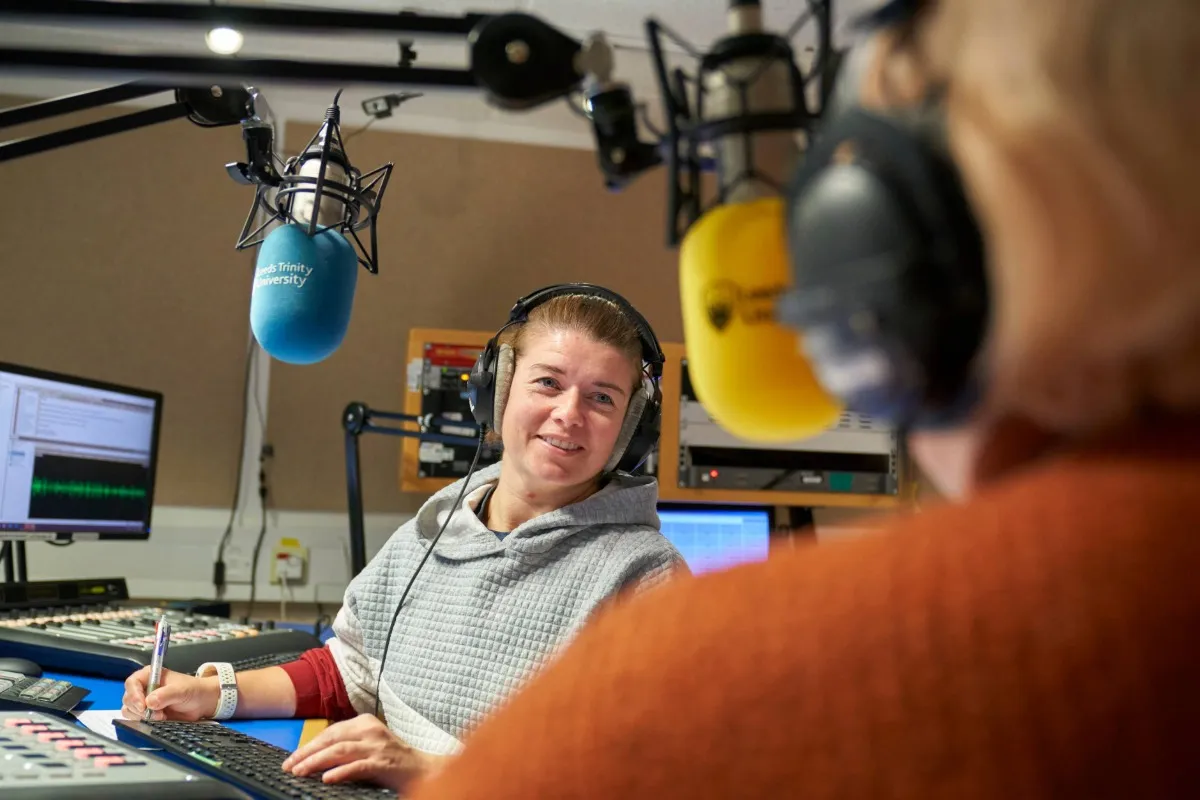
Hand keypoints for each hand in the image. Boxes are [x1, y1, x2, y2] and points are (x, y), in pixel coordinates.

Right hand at [121, 665, 218, 721]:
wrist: (200, 702)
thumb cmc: (191, 690)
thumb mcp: (181, 689)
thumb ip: (166, 694)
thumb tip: (149, 702)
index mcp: (150, 675)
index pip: (132, 683)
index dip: (134, 694)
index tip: (143, 705)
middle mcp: (143, 687)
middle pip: (128, 698)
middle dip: (140, 708)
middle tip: (157, 713)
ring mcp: (143, 701)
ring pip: (129, 710)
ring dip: (142, 716)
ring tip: (160, 716)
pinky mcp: (146, 713)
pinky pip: (135, 719)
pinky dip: (143, 721)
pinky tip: (158, 720)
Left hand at [281, 713, 445, 791]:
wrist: (421, 769)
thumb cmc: (391, 759)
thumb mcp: (367, 746)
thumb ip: (346, 747)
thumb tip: (313, 758)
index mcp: (364, 723)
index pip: (331, 732)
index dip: (309, 745)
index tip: (292, 758)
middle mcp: (370, 730)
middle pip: (332, 738)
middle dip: (308, 753)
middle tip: (290, 766)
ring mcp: (377, 746)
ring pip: (340, 750)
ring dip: (317, 761)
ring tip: (301, 772)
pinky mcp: (383, 762)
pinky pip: (357, 766)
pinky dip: (340, 772)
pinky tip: (327, 778)